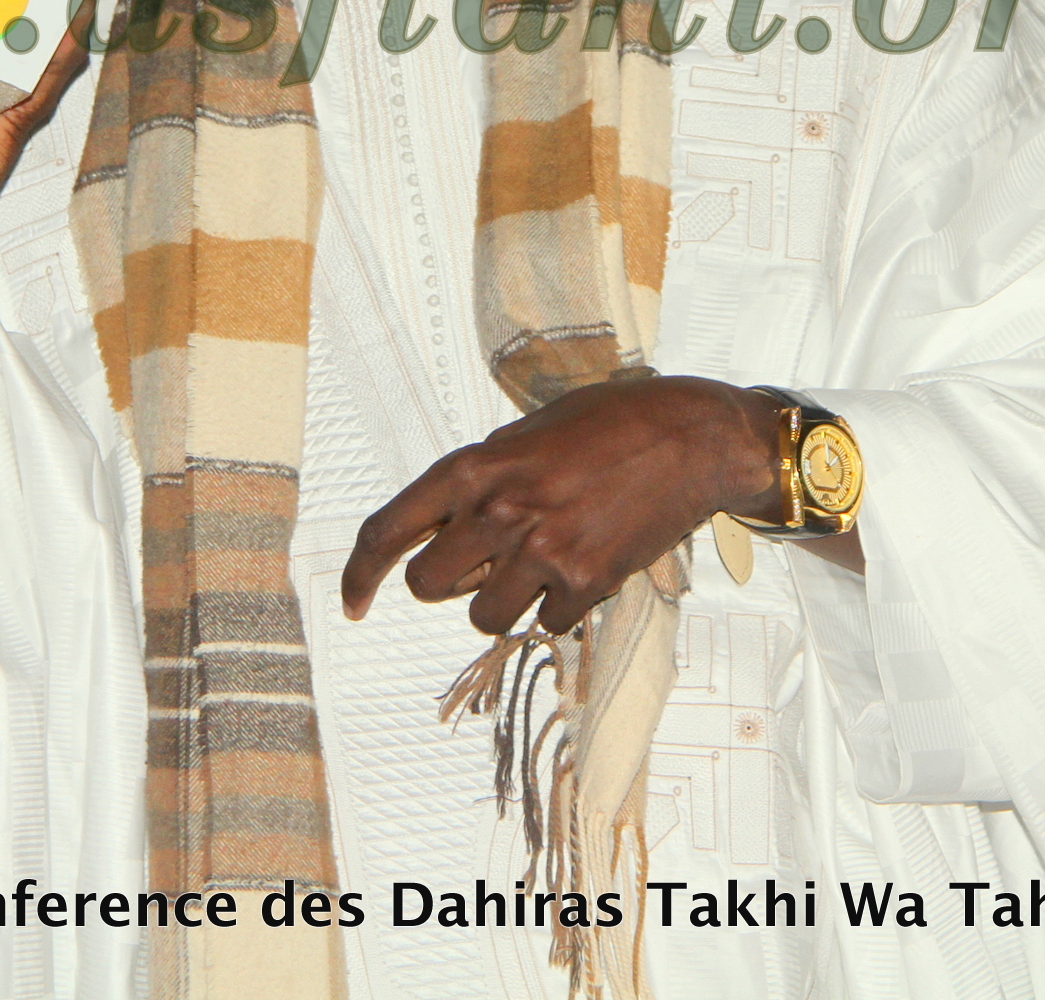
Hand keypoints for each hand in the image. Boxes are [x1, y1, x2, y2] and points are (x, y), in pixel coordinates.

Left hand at [341, 376, 778, 635]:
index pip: (388, 530)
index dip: (358, 573)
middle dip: (450, 580)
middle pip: (427, 585)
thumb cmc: (612, 423)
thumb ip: (485, 473)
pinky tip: (587, 563)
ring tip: (543, 561)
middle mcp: (498, 511)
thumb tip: (450, 520)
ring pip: (483, 616)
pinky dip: (560, 606)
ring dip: (504, 600)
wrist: (691, 439)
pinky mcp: (584, 582)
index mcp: (474, 467)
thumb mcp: (531, 430)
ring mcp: (540, 550)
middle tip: (484, 562)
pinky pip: (546, 623)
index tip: (353, 603)